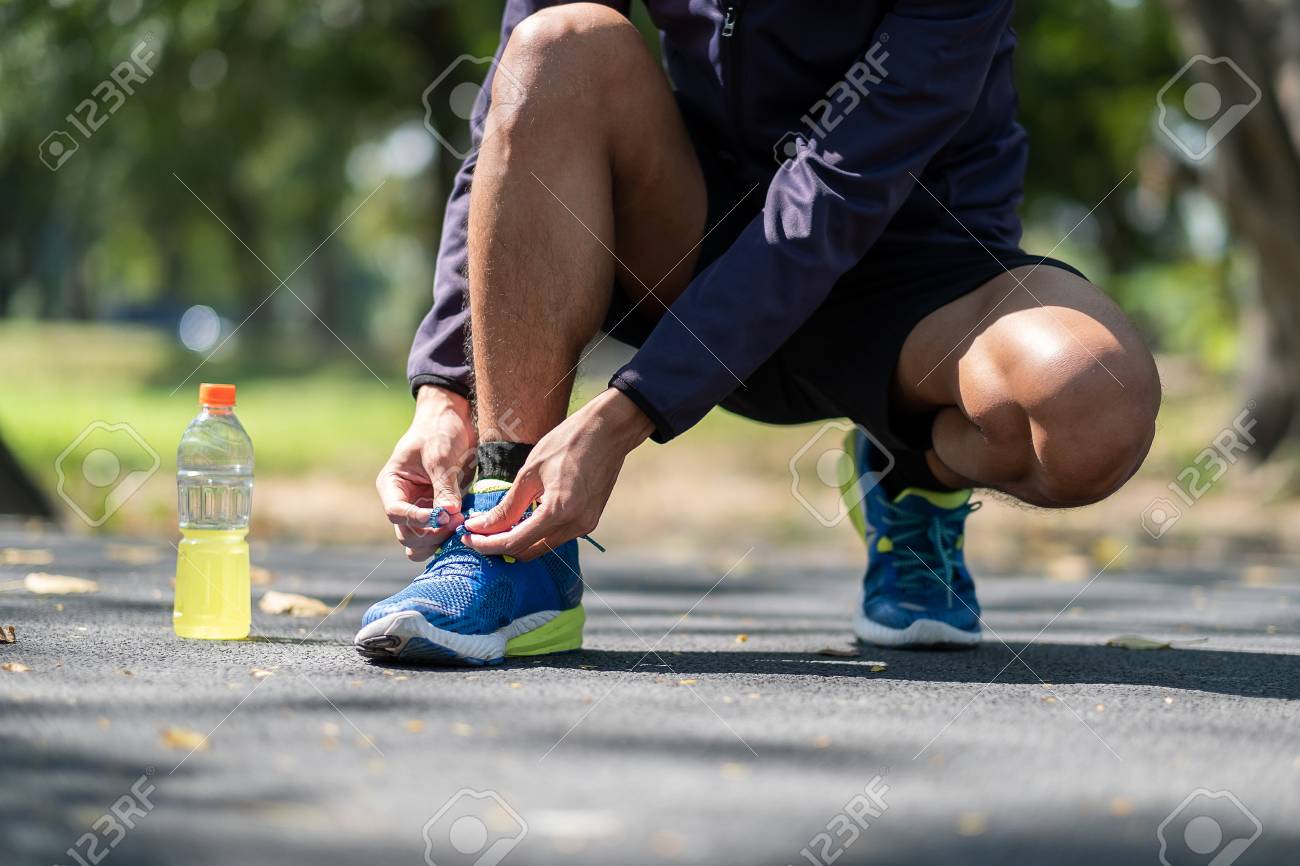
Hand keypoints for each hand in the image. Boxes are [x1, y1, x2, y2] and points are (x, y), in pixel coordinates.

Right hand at [377, 386, 476, 560]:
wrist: (455, 420)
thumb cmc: (439, 431)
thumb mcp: (440, 457)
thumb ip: (443, 487)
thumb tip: (449, 516)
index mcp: (392, 486)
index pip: (396, 513)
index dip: (416, 519)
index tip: (440, 517)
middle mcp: (404, 502)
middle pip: (408, 536)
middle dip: (431, 535)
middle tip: (457, 523)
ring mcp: (421, 510)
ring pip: (422, 544)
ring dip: (440, 542)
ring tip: (461, 526)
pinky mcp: (440, 513)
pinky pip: (441, 535)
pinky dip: (452, 536)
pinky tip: (468, 526)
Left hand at [463, 389, 652, 559]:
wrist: (608, 430)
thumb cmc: (567, 442)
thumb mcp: (530, 472)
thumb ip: (507, 506)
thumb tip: (480, 526)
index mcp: (558, 511)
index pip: (514, 543)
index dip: (486, 544)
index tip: (467, 537)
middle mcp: (575, 525)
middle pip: (528, 552)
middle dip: (500, 546)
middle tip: (477, 533)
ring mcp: (586, 525)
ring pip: (543, 546)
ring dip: (518, 541)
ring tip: (496, 525)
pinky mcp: (590, 521)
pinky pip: (557, 536)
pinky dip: (537, 533)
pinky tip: (523, 518)